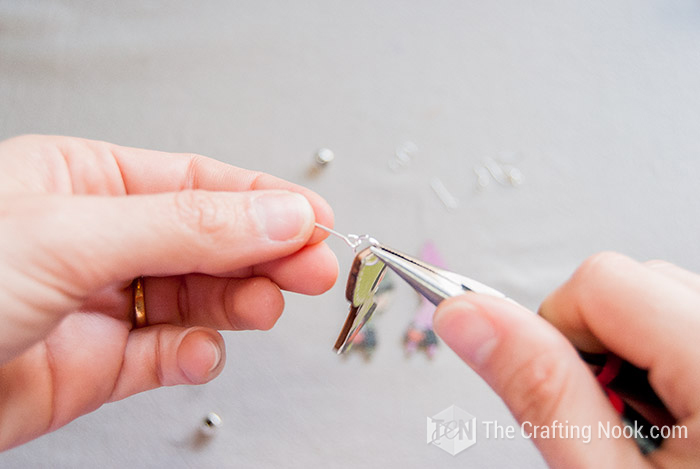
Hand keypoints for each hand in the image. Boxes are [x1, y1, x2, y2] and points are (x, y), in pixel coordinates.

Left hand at [0, 135, 337, 450]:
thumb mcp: (71, 234)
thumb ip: (186, 226)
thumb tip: (276, 213)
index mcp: (83, 183)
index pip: (198, 183)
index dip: (263, 199)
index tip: (314, 220)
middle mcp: (97, 240)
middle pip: (208, 240)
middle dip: (263, 253)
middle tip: (310, 268)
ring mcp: (101, 303)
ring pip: (196, 296)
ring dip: (237, 302)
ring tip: (262, 307)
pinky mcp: (99, 365)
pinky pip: (167, 353)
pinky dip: (194, 354)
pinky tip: (201, 351)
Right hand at [434, 252, 699, 467]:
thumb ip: (538, 389)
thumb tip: (467, 318)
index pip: (602, 281)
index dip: (557, 332)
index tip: (567, 394)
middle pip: (636, 281)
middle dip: (598, 344)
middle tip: (615, 422)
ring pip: (664, 298)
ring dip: (635, 353)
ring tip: (656, 429)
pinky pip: (690, 320)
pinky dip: (668, 359)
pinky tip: (682, 419)